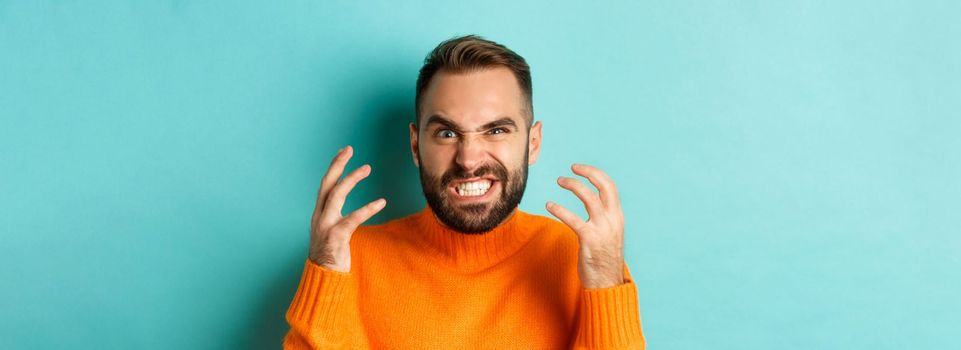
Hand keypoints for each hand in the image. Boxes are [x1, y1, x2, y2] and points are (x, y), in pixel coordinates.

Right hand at [309, 145, 386, 271]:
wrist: (323, 279)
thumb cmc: (331, 256)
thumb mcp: (331, 232)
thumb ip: (335, 218)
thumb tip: (343, 210)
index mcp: (319, 214)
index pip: (325, 185)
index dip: (334, 167)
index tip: (344, 152)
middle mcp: (319, 217)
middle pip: (327, 184)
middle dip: (337, 165)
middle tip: (349, 149)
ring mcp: (325, 226)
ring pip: (336, 195)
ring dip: (351, 179)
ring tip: (367, 168)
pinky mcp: (335, 238)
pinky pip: (352, 219)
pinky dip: (366, 209)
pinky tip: (380, 202)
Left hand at [546, 164, 625, 288]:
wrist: (607, 284)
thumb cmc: (604, 259)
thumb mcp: (610, 234)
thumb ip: (605, 218)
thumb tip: (595, 203)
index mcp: (618, 217)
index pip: (610, 186)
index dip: (596, 173)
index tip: (580, 168)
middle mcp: (613, 220)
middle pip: (604, 186)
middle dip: (588, 172)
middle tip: (572, 167)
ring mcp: (602, 229)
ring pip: (589, 197)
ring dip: (573, 185)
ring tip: (559, 180)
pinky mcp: (589, 240)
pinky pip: (573, 218)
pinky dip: (559, 208)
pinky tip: (549, 205)